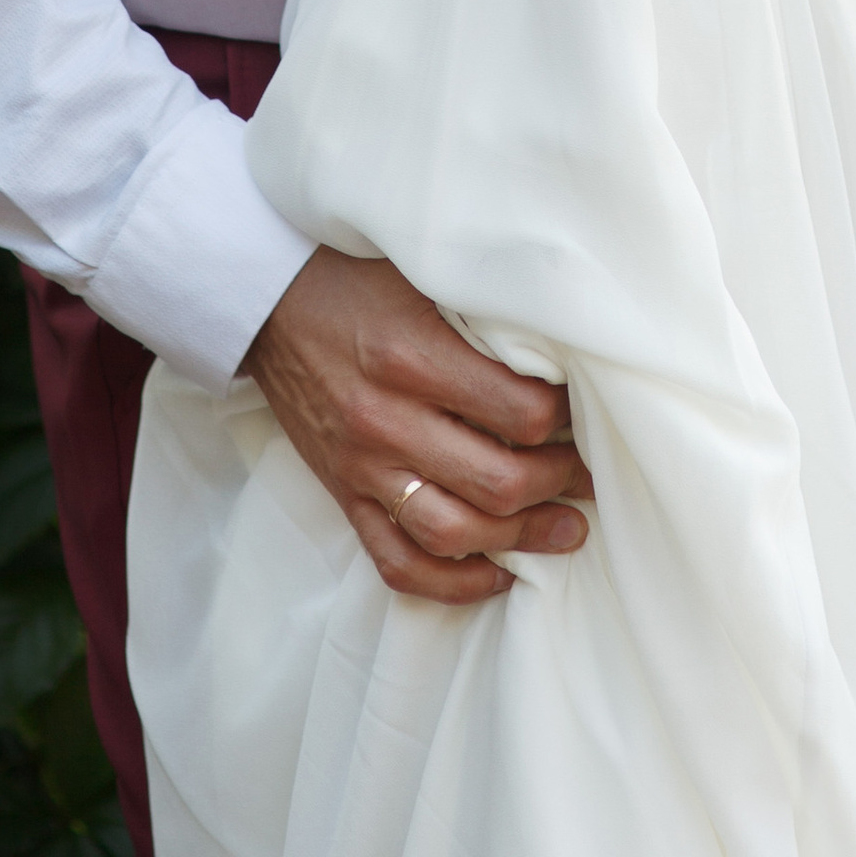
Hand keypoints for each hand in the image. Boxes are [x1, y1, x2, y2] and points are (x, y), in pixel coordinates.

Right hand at [244, 245, 593, 606]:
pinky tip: (497, 573)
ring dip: (521, 538)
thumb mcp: (421, 273)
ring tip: (567, 529)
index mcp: (412, 356)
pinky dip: (452, 583)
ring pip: (454, 533)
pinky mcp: (343, 492)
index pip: (520, 411)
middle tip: (591, 472)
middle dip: (559, 483)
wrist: (265, 297)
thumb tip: (564, 343)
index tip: (588, 408)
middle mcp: (386, 419)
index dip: (568, 417)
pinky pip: (398, 563)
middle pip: (497, 481)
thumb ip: (482, 310)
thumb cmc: (352, 274)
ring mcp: (361, 465)